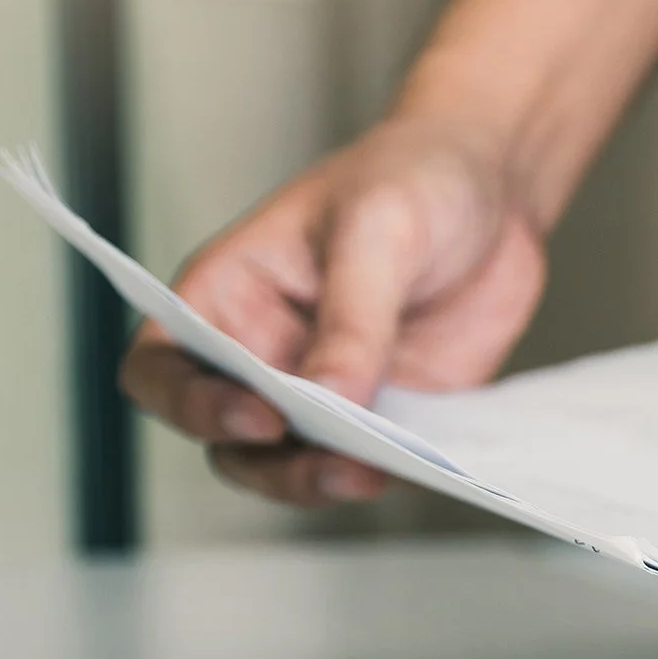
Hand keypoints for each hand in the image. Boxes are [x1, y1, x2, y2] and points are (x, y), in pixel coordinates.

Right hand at [119, 115, 547, 505]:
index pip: (162, 368)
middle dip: (274, 465)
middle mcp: (266, 354)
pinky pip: (379, 462)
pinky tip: (428, 471)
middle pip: (229, 441)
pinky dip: (396, 477)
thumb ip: (353, 318)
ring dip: (329, 481)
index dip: (190, 404)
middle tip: (336, 465)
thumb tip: (332, 401)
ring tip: (378, 472)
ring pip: (298, 466)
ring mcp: (329, 391)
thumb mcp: (379, 229)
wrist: (495, 187)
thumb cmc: (412, 177)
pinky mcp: (390, 413)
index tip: (260, 415)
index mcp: (229, 297)